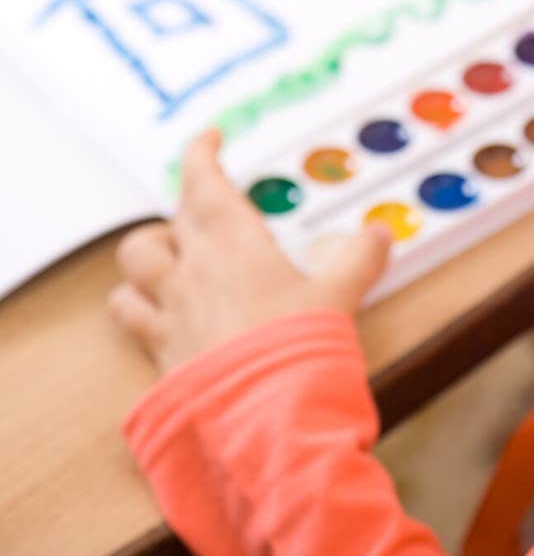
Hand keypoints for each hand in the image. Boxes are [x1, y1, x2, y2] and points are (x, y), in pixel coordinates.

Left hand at [108, 128, 392, 373]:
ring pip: (135, 263)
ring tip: (169, 257)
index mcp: (234, 242)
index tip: (207, 139)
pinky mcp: (161, 351)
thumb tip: (379, 233)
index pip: (202, 181)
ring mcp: (171, 310)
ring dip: (149, 254)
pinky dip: (136, 309)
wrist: (267, 416)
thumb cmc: (301, 346)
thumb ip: (359, 259)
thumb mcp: (340, 296)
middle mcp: (193, 269)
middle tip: (204, 206)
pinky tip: (155, 313)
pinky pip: (131, 319)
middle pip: (169, 219)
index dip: (200, 154)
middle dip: (184, 207)